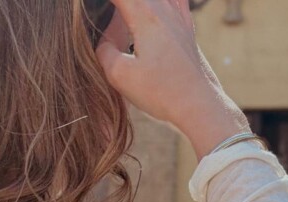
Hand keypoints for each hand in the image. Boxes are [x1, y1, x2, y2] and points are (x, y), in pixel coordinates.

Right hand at [96, 0, 249, 159]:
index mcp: (144, 14)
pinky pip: (174, 1)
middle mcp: (163, 7)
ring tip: (124, 13)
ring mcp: (178, 15)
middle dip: (118, 4)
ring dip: (137, 3)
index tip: (88, 9)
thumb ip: (103, 51)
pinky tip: (158, 9)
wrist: (199, 105)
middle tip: (104, 12)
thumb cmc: (162, 92)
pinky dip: (160, 4)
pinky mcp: (187, 28)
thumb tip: (103, 41)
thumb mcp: (120, 76)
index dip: (99, 2)